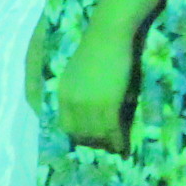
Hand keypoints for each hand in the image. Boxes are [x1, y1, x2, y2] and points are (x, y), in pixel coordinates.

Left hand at [55, 18, 136, 149]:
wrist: (107, 36)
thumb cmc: (96, 49)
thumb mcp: (78, 73)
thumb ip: (80, 91)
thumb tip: (90, 106)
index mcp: (61, 94)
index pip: (65, 124)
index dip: (77, 135)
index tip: (87, 140)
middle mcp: (71, 102)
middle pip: (79, 133)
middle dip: (92, 142)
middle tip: (105, 148)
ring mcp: (88, 105)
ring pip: (96, 134)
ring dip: (106, 144)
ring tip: (115, 149)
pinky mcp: (107, 104)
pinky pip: (112, 130)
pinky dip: (118, 141)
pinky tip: (124, 148)